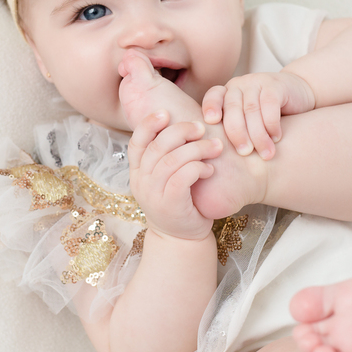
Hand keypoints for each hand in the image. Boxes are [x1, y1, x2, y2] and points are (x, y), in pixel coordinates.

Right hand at [127, 112, 223, 241]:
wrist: (181, 240)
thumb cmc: (179, 202)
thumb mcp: (166, 179)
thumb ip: (167, 156)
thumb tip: (181, 125)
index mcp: (138, 172)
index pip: (137, 142)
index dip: (149, 124)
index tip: (166, 112)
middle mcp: (141, 182)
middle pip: (158, 146)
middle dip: (181, 131)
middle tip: (201, 128)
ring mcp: (153, 194)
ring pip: (172, 160)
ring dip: (197, 149)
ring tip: (215, 147)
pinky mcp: (170, 204)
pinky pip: (182, 177)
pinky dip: (197, 167)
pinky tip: (209, 169)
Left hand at [202, 71, 315, 159]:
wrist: (298, 94)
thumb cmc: (267, 114)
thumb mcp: (247, 119)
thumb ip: (233, 129)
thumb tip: (217, 155)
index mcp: (227, 93)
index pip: (213, 96)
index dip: (210, 107)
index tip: (211, 122)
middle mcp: (239, 85)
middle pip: (232, 108)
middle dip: (238, 133)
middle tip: (245, 153)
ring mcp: (257, 82)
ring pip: (252, 109)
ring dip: (259, 135)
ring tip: (265, 154)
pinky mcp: (275, 85)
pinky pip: (270, 104)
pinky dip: (272, 124)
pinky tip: (276, 137)